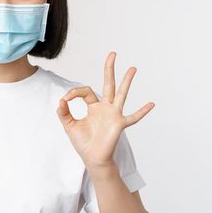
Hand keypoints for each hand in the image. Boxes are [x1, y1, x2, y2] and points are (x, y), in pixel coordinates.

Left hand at [56, 51, 155, 168]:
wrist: (93, 159)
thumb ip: (63, 113)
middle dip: (109, 69)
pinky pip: (133, 117)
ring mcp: (114, 114)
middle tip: (113, 53)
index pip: (86, 91)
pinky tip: (151, 104)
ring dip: (126, 81)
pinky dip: (142, 111)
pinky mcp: (119, 124)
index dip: (74, 93)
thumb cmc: (83, 143)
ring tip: (132, 68)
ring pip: (121, 94)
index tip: (65, 100)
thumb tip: (60, 100)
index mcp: (94, 107)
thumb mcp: (69, 126)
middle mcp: (106, 107)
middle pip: (108, 84)